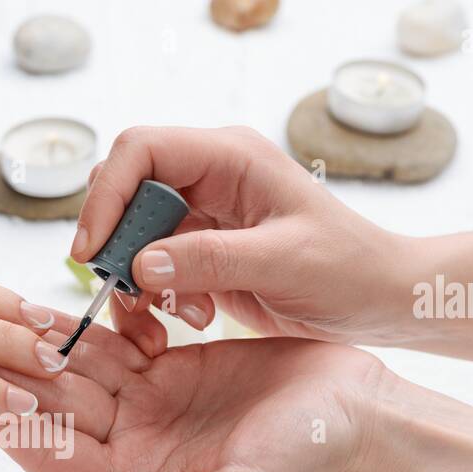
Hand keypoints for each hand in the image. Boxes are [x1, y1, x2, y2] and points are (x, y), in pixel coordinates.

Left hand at [0, 312, 388, 471]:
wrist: (360, 415)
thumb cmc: (307, 465)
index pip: (55, 455)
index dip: (10, 427)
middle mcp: (131, 446)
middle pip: (56, 408)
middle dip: (9, 375)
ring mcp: (147, 404)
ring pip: (78, 369)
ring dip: (40, 341)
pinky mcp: (166, 366)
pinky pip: (114, 340)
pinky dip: (87, 319)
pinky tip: (53, 293)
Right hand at [71, 126, 430, 355]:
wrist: (378, 300)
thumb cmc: (348, 269)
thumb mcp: (282, 263)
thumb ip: (210, 260)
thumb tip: (142, 264)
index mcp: (230, 158)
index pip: (140, 151)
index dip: (107, 195)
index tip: (93, 251)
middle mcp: (209, 178)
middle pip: (125, 192)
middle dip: (117, 245)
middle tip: (126, 291)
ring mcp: (203, 216)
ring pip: (133, 236)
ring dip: (139, 281)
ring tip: (176, 316)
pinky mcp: (201, 253)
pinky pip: (153, 269)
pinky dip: (157, 299)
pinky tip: (193, 319)